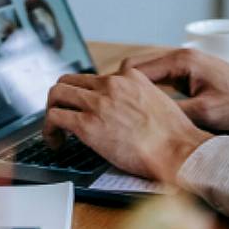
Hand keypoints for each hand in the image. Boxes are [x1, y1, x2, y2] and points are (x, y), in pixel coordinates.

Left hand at [43, 67, 213, 180]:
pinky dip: (49, 129)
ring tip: (56, 131)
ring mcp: (98, 102)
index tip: (84, 109)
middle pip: (70, 81)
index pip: (94, 78)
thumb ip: (138, 100)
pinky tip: (56, 143)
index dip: (85, 95)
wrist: (179, 151)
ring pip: (57, 94)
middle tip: (62, 117)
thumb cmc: (175, 137)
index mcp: (129, 77)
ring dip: (51, 111)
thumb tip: (125, 114)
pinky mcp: (87, 124)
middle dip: (61, 100)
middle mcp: (111, 84)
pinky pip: (54, 117)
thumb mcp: (159, 103)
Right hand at [121, 49, 228, 131]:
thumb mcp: (204, 113)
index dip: (118, 87)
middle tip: (111, 108)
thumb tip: (143, 117)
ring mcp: (184, 62)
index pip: (135, 69)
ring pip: (146, 72)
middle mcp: (181, 56)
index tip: (108, 105)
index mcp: (182, 61)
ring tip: (122, 109)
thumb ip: (172, 112)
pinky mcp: (188, 71)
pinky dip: (147, 90)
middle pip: (136, 67)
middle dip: (121, 87)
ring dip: (133, 89)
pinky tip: (143, 107)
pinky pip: (159, 77)